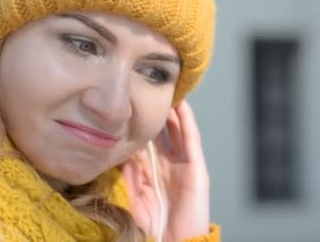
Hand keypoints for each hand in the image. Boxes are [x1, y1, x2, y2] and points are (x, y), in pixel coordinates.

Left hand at [121, 100, 209, 240]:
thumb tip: (123, 151)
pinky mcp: (196, 168)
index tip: (131, 106)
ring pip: (178, 131)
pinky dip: (187, 122)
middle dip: (158, 114)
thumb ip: (129, 174)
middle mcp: (169, 165)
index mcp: (154, 172)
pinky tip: (182, 106)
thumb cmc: (154, 225)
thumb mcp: (135, 196)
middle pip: (163, 133)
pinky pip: (191, 140)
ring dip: (173, 112)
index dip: (141, 125)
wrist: (173, 241)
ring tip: (166, 91)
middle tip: (149, 92)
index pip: (148, 142)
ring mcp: (184, 165)